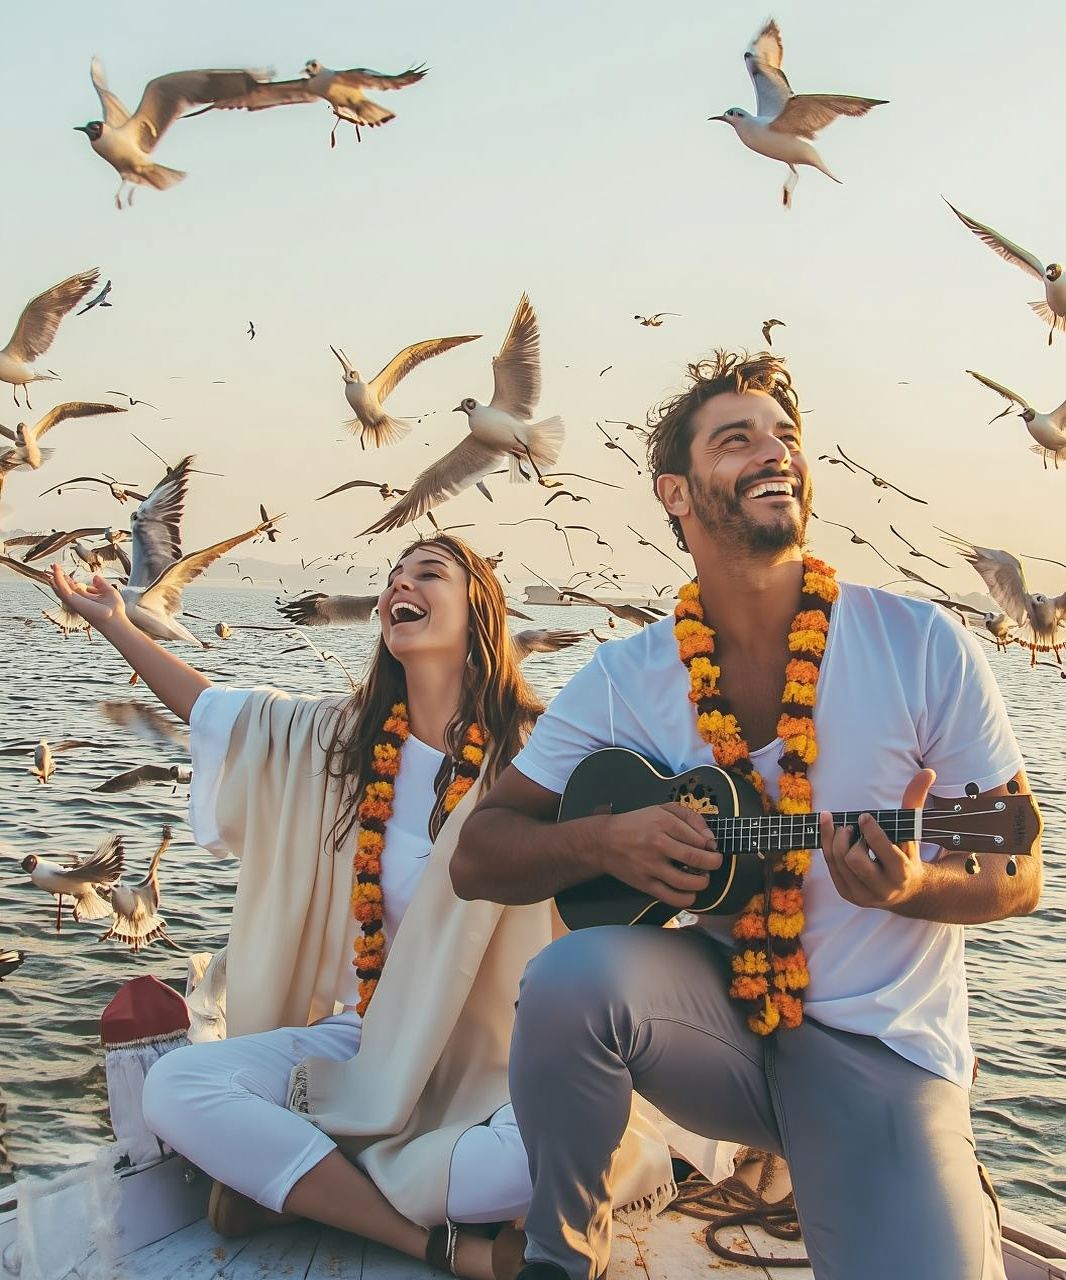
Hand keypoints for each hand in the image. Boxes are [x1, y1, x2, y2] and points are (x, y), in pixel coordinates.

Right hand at [50, 564, 127, 632]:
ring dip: (56, 577)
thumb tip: (95, 577)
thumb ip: (101, 584)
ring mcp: (75, 601)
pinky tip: (56, 571)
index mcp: (87, 598)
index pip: (75, 588)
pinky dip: (58, 579)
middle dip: (59, 577)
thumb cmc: (115, 611)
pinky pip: (62, 588)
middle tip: (54, 566)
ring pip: (61, 588)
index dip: (70, 580)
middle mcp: (79, 600)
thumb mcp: (109, 592)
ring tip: (53, 566)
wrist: (115, 619)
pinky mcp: (73, 601)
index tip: (65, 573)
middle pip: (66, 588)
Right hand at [603, 802, 721, 909]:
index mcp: (663, 822)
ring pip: (687, 882)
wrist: (604, 841)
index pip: (699, 838)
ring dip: (702, 882)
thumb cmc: (636, 824)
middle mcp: (658, 844)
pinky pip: (672, 898)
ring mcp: (651, 866)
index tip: (711, 846)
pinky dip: (687, 898)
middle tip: (715, 862)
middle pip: (696, 858)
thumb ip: (689, 817)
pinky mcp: (645, 884)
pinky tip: (689, 892)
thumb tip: (709, 837)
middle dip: (713, 862)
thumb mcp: (661, 809)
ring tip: (702, 877)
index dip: (711, 844)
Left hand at [820, 768, 935, 910]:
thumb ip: (915, 801)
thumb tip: (927, 772)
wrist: (905, 889)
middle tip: (852, 827)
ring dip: (836, 840)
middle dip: (850, 839)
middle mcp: (883, 888)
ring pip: (839, 862)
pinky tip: (830, 830)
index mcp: (902, 872)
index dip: (871, 832)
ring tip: (845, 829)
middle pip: (855, 859)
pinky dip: (827, 845)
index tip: (864, 817)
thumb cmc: (907, 852)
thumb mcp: (913, 830)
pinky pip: (830, 867)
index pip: (883, 851)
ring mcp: (863, 895)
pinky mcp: (848, 894)